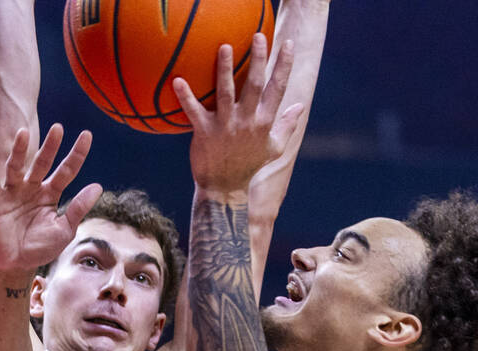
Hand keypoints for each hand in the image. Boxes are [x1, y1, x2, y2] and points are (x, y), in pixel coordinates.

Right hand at [0, 124, 102, 273]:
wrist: (15, 265)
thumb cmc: (41, 248)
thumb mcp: (64, 230)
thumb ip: (78, 208)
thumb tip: (98, 186)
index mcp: (51, 194)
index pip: (66, 171)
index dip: (76, 154)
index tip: (87, 135)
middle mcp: (32, 188)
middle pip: (42, 163)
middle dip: (50, 147)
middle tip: (58, 128)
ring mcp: (13, 193)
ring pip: (17, 167)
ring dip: (20, 151)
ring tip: (24, 132)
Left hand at [174, 34, 303, 193]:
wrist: (224, 189)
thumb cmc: (249, 166)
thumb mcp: (274, 148)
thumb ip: (287, 125)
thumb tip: (300, 105)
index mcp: (264, 122)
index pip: (278, 88)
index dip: (283, 66)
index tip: (286, 44)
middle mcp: (247, 122)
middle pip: (255, 85)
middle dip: (258, 59)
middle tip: (258, 36)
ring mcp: (225, 127)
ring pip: (226, 93)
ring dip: (225, 69)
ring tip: (224, 47)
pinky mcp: (204, 133)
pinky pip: (194, 111)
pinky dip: (185, 97)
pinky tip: (177, 80)